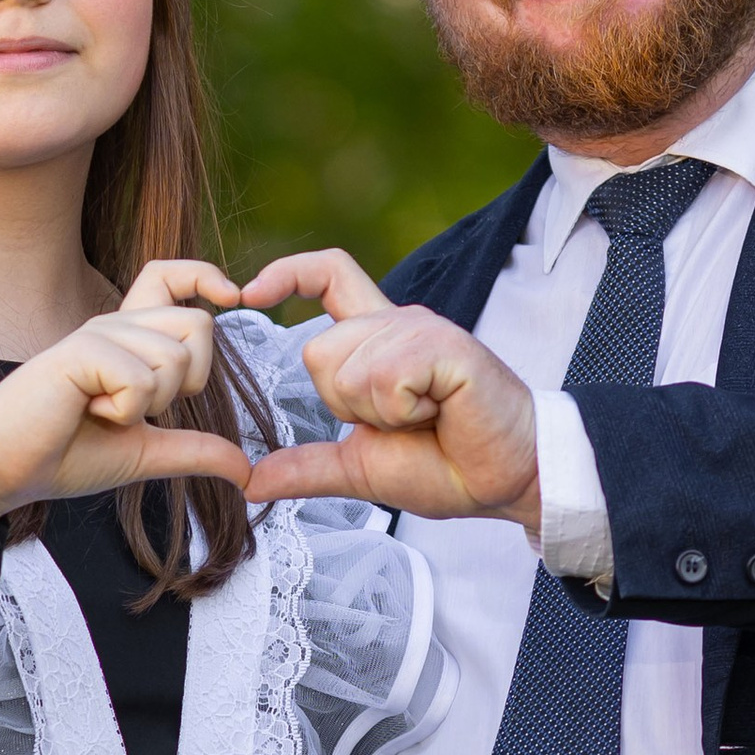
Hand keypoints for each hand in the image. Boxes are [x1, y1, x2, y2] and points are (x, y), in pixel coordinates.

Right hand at [0, 261, 253, 532]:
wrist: (3, 468)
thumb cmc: (63, 455)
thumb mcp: (143, 454)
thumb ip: (193, 452)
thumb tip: (246, 470)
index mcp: (128, 337)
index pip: (171, 276)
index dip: (205, 275)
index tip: (235, 294)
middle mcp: (115, 324)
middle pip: (198, 325)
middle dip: (188, 381)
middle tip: (141, 408)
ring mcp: (97, 333)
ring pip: (174, 358)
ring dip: (148, 406)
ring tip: (102, 413)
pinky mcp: (81, 350)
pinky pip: (142, 380)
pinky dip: (123, 413)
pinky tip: (85, 413)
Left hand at [239, 249, 540, 530]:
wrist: (506, 481)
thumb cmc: (447, 466)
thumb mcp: (360, 468)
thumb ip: (307, 466)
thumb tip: (250, 480)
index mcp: (377, 341)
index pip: (328, 275)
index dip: (286, 273)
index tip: (248, 294)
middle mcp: (397, 322)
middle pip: (318, 350)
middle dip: (344, 405)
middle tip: (400, 420)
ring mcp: (422, 329)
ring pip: (348, 370)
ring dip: (380, 414)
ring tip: (426, 416)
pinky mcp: (445, 344)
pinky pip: (386, 378)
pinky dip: (404, 411)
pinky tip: (440, 411)